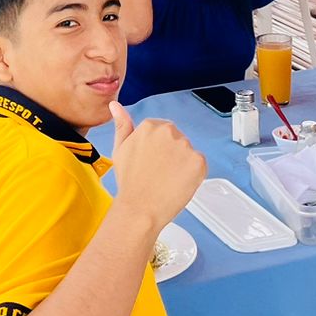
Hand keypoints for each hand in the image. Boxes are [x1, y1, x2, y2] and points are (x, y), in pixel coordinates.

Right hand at [108, 102, 204, 229]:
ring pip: (188, 153)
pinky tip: (178, 183)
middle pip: (177, 140)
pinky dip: (193, 175)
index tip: (152, 162)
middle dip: (171, 154)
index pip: (163, 132)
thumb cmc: (130, 182)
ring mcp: (185, 146)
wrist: (140, 209)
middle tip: (159, 172)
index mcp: (150, 125)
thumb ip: (122, 124)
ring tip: (167, 180)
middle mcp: (169, 131)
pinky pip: (199, 165)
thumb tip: (115, 105)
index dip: (159, 150)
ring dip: (182, 164)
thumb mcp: (120, 149)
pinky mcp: (198, 162)